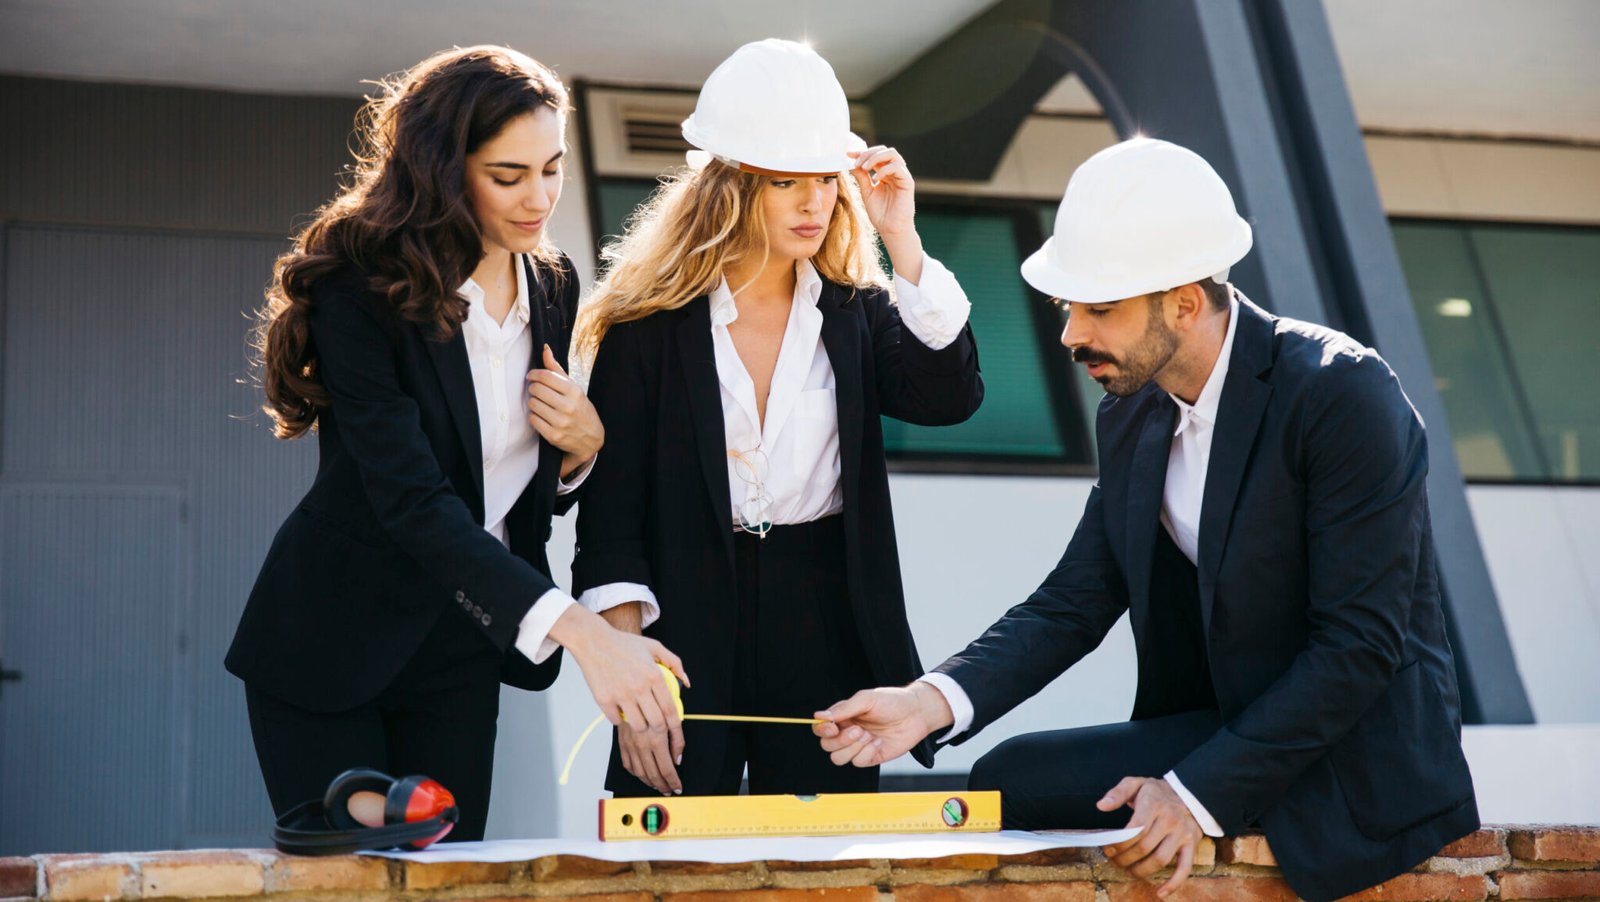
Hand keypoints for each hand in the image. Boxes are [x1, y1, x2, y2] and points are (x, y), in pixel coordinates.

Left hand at [526, 345, 602, 474]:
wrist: (591, 439)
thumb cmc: (581, 409)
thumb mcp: (574, 388)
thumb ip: (557, 370)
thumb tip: (545, 349)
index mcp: (574, 391)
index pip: (545, 376)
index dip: (534, 374)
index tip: (531, 376)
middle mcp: (568, 406)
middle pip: (536, 389)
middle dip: (533, 388)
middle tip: (537, 391)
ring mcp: (561, 422)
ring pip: (532, 404)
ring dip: (533, 402)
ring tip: (541, 404)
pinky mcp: (553, 436)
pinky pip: (533, 420)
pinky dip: (534, 416)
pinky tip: (541, 416)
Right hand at [548, 605, 687, 770]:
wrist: (593, 641)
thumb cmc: (624, 644)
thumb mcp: (654, 646)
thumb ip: (674, 663)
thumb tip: (686, 683)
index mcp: (654, 675)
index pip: (671, 711)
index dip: (677, 730)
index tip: (677, 740)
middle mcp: (639, 687)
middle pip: (656, 723)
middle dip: (660, 733)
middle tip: (657, 732)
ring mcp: (621, 694)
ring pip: (637, 726)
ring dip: (640, 726)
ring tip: (639, 719)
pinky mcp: (604, 700)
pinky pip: (616, 721)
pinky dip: (620, 719)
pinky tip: (620, 709)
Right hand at [813, 682, 952, 767]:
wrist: (916, 713)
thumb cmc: (892, 701)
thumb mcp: (866, 699)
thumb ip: (843, 709)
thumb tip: (819, 716)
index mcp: (843, 717)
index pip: (820, 729)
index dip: (822, 731)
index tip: (832, 728)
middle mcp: (847, 733)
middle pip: (827, 746)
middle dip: (841, 740)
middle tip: (859, 730)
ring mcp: (858, 747)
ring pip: (838, 758)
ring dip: (852, 748)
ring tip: (868, 735)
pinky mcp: (871, 757)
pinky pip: (858, 762)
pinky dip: (867, 752)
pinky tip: (879, 742)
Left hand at [848, 146, 923, 281]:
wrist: (890, 230)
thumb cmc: (880, 214)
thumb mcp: (866, 191)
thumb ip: (861, 176)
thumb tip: (852, 162)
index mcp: (885, 173)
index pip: (875, 155)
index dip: (862, 152)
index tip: (848, 154)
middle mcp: (894, 172)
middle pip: (884, 150)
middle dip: (868, 153)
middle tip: (856, 162)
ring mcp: (902, 176)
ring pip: (892, 154)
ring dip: (876, 157)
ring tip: (864, 168)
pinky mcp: (908, 182)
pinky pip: (897, 167)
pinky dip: (884, 169)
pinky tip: (875, 179)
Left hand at [1098, 777, 1202, 896]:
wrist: (1188, 792)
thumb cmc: (1155, 791)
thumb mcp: (1135, 783)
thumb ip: (1117, 793)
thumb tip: (1101, 806)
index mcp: (1154, 804)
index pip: (1135, 830)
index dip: (1120, 843)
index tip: (1108, 848)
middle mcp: (1170, 819)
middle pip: (1144, 847)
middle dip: (1125, 858)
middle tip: (1114, 860)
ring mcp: (1182, 834)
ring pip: (1160, 860)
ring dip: (1141, 870)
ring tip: (1128, 870)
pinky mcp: (1191, 845)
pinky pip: (1185, 868)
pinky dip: (1174, 883)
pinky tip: (1160, 892)